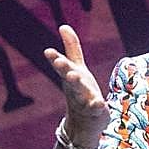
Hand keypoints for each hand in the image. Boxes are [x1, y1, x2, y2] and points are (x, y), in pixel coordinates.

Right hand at [43, 24, 106, 144]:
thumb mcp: (76, 67)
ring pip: (80, 92)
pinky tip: (100, 103)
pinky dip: (97, 106)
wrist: (82, 123)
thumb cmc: (79, 90)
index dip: (55, 59)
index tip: (48, 51)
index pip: (62, 66)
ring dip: (77, 85)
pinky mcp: (96, 112)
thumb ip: (72, 48)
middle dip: (64, 69)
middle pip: (69, 78)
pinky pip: (96, 109)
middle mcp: (75, 88)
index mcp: (70, 76)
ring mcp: (84, 101)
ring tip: (74, 76)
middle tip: (59, 62)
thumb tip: (63, 25)